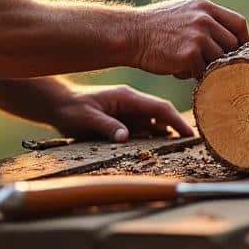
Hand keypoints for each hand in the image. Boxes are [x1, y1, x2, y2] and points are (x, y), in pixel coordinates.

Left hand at [48, 84, 195, 141]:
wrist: (57, 105)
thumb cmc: (71, 109)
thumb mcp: (86, 119)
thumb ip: (106, 126)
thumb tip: (125, 137)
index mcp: (127, 97)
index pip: (159, 107)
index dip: (176, 120)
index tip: (189, 133)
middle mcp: (131, 104)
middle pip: (161, 115)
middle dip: (176, 128)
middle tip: (191, 145)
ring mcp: (128, 112)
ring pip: (154, 124)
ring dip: (164, 136)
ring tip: (178, 150)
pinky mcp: (124, 121)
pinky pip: (143, 130)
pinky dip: (151, 139)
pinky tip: (156, 151)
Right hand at [128, 0, 248, 79]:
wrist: (129, 34)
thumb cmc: (154, 27)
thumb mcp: (183, 12)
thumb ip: (204, 21)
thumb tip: (225, 38)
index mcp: (205, 7)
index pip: (239, 24)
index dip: (241, 41)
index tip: (236, 53)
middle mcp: (205, 19)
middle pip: (233, 45)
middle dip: (225, 58)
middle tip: (209, 65)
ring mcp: (199, 36)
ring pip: (219, 61)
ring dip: (207, 68)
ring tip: (186, 66)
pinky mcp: (190, 55)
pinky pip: (203, 73)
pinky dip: (192, 75)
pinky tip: (176, 70)